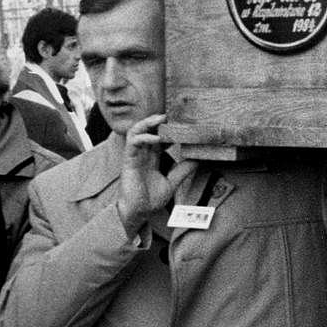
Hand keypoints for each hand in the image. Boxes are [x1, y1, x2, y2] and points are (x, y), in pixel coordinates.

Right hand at [116, 114, 194, 236]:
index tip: (182, 123)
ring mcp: (134, 156)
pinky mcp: (128, 161)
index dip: (168, 128)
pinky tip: (156, 138)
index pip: (159, 136)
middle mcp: (142, 154)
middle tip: (173, 114)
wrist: (138, 213)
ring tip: (161, 119)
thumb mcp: (172, 182)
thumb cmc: (150, 199)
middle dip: (158, 120)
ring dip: (148, 123)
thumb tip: (198, 159)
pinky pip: (133, 143)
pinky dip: (144, 138)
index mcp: (152, 157)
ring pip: (136, 131)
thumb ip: (183, 170)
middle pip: (147, 129)